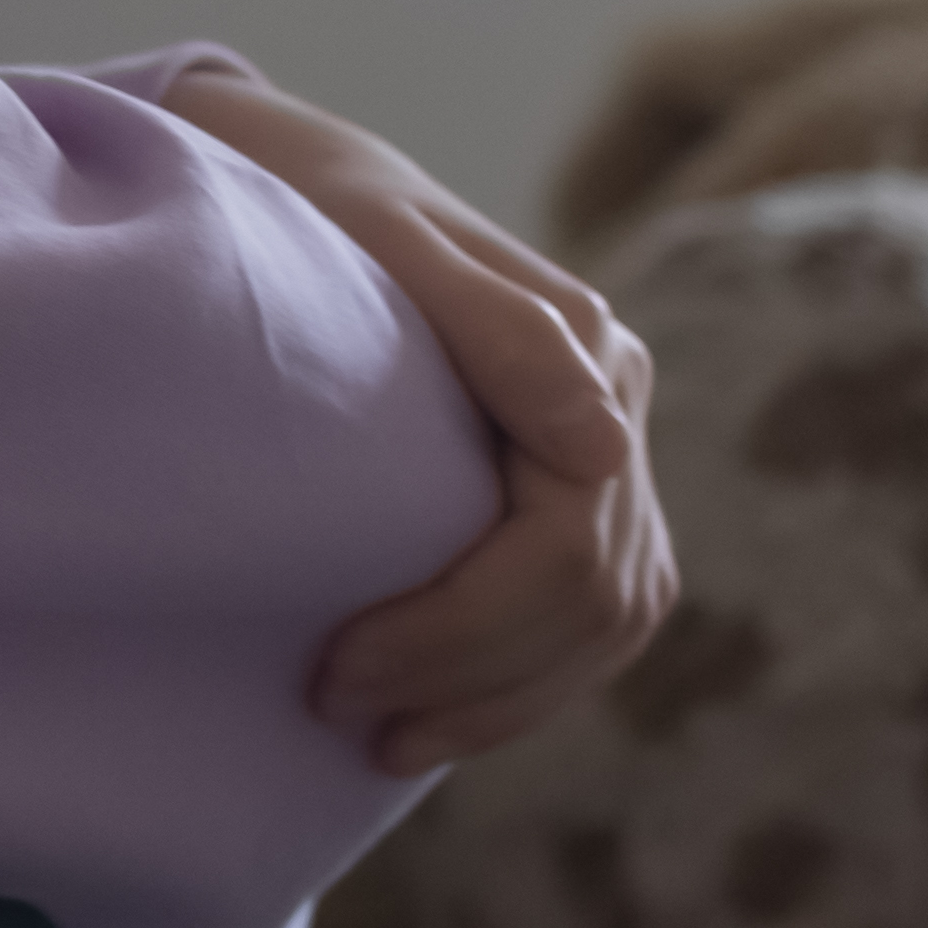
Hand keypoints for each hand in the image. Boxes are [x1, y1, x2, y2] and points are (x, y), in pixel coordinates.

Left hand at [152, 64, 677, 774]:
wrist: (310, 185)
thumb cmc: (321, 210)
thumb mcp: (385, 245)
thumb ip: (499, 332)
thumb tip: (601, 440)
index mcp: (591, 356)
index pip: (566, 548)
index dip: (457, 630)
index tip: (335, 665)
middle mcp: (618, 410)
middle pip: (595, 601)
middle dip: (469, 677)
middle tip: (333, 706)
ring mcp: (607, 460)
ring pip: (608, 627)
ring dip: (501, 702)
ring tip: (384, 742)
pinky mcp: (576, 501)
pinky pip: (586, 623)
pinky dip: (518, 685)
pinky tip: (431, 716)